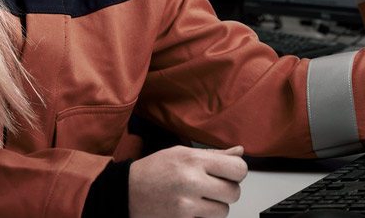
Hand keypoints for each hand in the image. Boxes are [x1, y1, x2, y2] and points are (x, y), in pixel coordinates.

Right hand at [129, 145, 247, 217]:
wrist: (126, 192)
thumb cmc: (153, 170)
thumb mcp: (181, 153)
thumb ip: (213, 154)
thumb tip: (239, 152)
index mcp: (194, 160)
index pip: (238, 168)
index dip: (237, 171)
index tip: (230, 172)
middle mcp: (192, 182)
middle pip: (234, 192)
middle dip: (228, 190)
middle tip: (215, 186)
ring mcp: (187, 205)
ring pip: (224, 211)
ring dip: (216, 206)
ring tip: (200, 197)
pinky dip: (202, 215)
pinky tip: (190, 206)